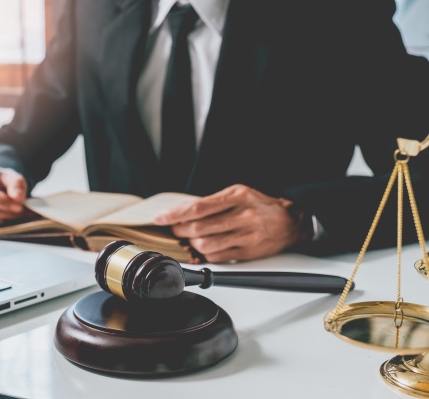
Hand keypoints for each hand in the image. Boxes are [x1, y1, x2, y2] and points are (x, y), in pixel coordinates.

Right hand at [0, 164, 29, 224]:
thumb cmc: (2, 180)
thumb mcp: (12, 177)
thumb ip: (16, 185)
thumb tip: (18, 198)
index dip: (3, 203)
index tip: (20, 207)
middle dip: (7, 213)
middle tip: (24, 213)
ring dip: (5, 219)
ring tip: (19, 215)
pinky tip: (9, 218)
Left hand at [153, 184, 311, 262]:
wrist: (290, 222)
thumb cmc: (260, 206)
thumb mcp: (238, 194)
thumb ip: (212, 203)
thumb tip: (181, 213)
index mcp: (238, 196)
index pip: (198, 207)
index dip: (175, 214)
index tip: (160, 218)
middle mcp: (243, 215)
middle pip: (199, 227)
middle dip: (179, 231)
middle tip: (173, 230)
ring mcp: (246, 235)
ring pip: (205, 244)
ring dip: (191, 244)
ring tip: (189, 239)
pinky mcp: (248, 252)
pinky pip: (217, 257)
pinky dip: (204, 254)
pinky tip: (202, 249)